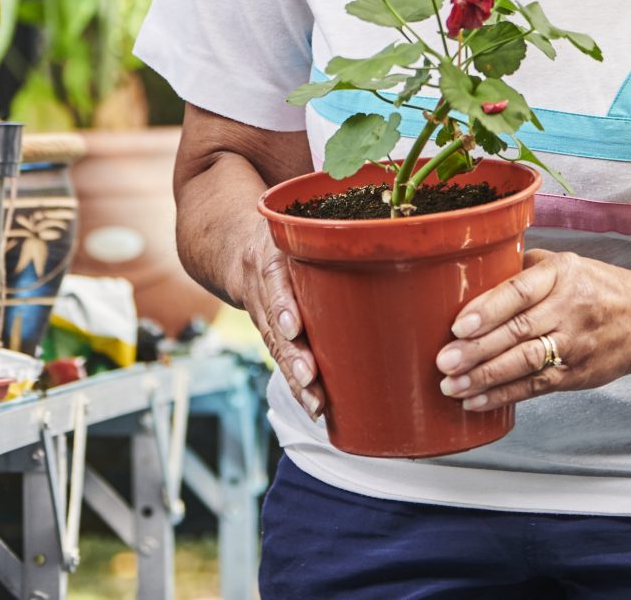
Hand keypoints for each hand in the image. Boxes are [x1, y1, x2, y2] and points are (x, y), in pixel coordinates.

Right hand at [233, 232, 325, 419]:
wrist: (234, 244)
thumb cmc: (288, 234)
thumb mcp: (302, 226)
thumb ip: (337, 238)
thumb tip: (396, 250)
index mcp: (273, 253)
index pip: (274, 280)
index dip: (282, 305)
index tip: (294, 329)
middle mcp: (262, 284)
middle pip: (274, 324)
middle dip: (293, 355)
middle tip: (311, 380)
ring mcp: (261, 309)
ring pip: (275, 346)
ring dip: (295, 378)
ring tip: (315, 404)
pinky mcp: (265, 329)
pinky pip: (277, 356)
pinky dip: (293, 381)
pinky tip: (311, 403)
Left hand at [433, 249, 630, 412]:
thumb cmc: (595, 286)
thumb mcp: (565, 263)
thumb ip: (523, 268)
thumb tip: (473, 275)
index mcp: (562, 273)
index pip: (520, 291)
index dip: (487, 309)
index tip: (458, 325)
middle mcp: (569, 307)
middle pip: (519, 331)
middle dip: (477, 350)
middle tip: (444, 361)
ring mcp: (575, 344)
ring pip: (526, 363)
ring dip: (485, 378)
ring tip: (452, 386)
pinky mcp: (576, 374)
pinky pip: (536, 387)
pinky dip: (504, 396)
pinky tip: (476, 402)